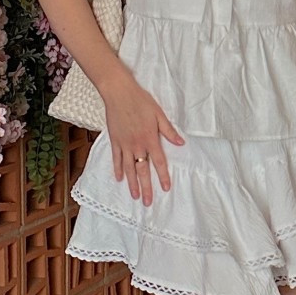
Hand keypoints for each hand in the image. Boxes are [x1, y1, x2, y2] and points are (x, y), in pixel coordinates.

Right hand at [105, 76, 184, 201]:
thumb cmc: (140, 101)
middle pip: (142, 170)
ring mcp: (124, 144)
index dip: (163, 176)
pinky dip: (117, 169)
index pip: (159, 161)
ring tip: (135, 196)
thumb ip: (169, 130)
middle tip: (148, 202)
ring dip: (132, 183)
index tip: (166, 188)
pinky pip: (116, 158)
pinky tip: (119, 179)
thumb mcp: (159, 114)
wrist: (118, 93)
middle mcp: (137, 144)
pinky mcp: (115, 140)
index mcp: (150, 138)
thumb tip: (181, 143)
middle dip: (146, 187)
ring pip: (128, 168)